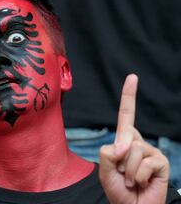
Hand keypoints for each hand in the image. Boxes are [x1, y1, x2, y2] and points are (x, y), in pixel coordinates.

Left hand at [99, 74, 169, 203]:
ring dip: (127, 171)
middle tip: (123, 175)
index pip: (126, 115)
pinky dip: (137, 176)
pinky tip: (141, 183)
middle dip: (119, 159)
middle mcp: (137, 142)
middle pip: (125, 137)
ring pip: (133, 151)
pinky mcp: (161, 161)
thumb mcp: (104, 170)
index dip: (129, 96)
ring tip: (131, 181)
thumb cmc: (118, 189)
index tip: (132, 77)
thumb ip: (108, 153)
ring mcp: (150, 151)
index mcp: (123, 141)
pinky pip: (144, 163)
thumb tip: (124, 144)